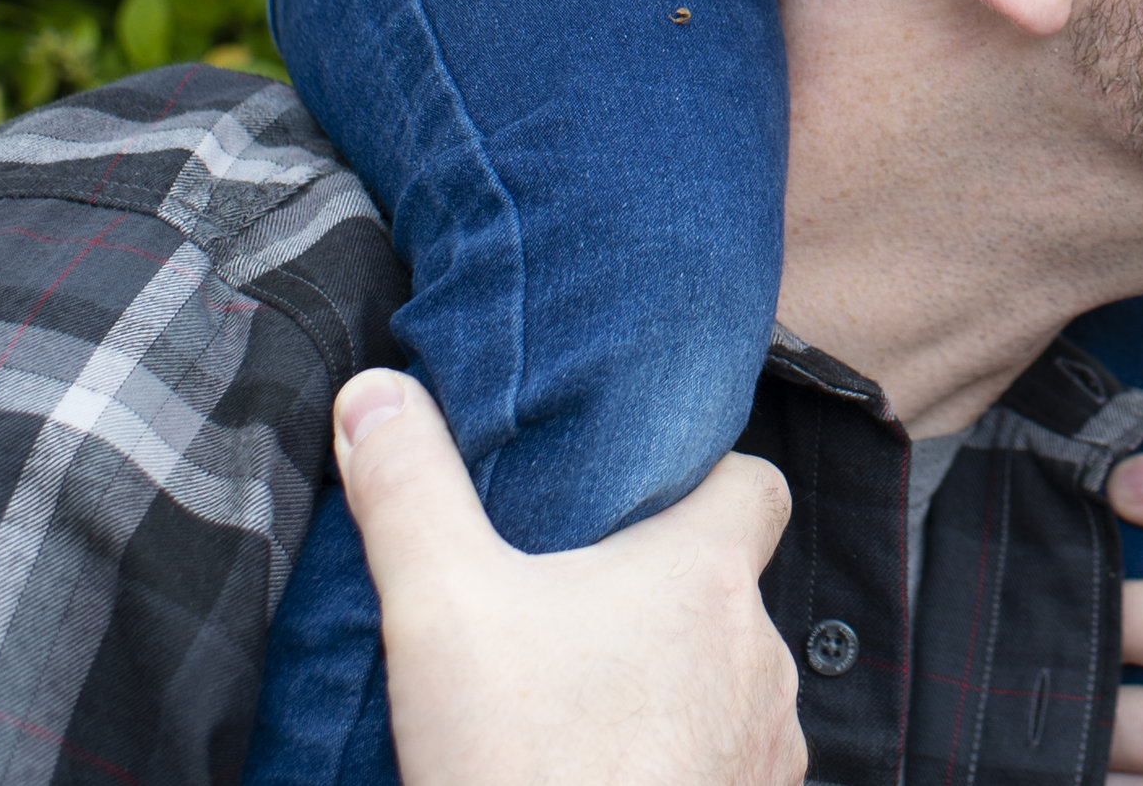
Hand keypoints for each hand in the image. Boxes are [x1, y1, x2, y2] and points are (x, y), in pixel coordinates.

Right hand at [334, 367, 803, 785]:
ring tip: (580, 703)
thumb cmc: (530, 760)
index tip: (641, 495)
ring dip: (671, 685)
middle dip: (661, 597)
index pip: (753, 485)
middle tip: (573, 611)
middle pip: (727, 590)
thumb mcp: (442, 606)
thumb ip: (409, 491)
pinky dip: (679, 760)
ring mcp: (766, 742)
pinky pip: (728, 763)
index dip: (706, 479)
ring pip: (727, 682)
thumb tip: (376, 395)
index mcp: (705, 573)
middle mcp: (760, 652)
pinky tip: (606, 771)